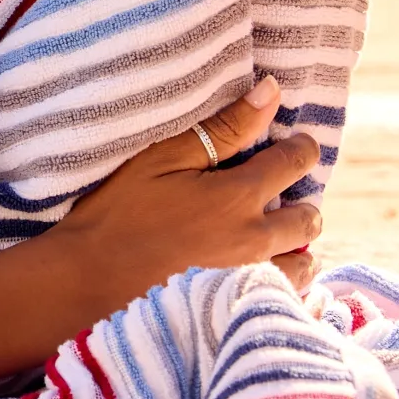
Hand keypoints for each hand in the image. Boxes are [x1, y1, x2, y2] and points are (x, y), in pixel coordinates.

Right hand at [50, 77, 324, 309]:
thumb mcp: (161, 159)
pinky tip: (254, 273)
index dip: (300, 147)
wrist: (89, 278)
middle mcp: (256, 238)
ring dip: (293, 246)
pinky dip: (281, 281)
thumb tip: (272, 92)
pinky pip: (285, 295)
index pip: (296, 162)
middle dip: (300, 202)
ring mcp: (250, 278)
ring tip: (264, 238)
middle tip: (272, 198)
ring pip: (304, 263)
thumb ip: (223, 129)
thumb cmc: (118, 211)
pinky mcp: (237, 307)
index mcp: (239, 196)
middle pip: (309, 218)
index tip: (290, 145)